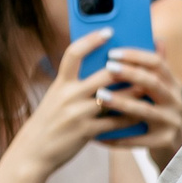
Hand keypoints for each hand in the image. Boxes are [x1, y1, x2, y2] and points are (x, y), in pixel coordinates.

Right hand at [4, 31, 181, 181]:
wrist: (33, 151)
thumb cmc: (50, 121)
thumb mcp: (57, 97)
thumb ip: (74, 84)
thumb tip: (101, 72)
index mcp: (60, 82)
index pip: (74, 53)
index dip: (91, 40)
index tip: (108, 31)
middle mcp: (68, 94)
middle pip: (103, 74)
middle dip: (126, 69)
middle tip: (143, 62)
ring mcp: (78, 113)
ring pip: (114, 98)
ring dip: (133, 92)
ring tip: (148, 86)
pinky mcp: (86, 132)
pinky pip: (114, 122)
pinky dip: (128, 118)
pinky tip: (139, 114)